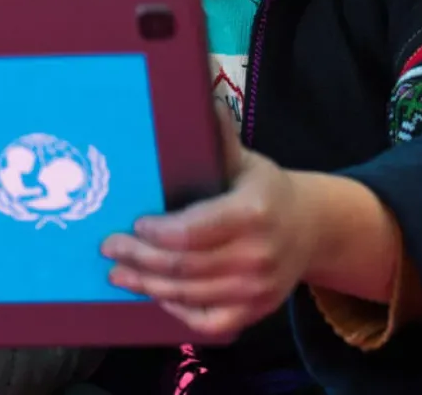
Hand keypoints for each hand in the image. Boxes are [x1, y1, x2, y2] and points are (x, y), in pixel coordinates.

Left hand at [102, 111, 317, 340]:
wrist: (312, 229)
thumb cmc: (267, 190)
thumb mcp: (247, 161)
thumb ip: (220, 137)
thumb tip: (202, 98)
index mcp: (252, 212)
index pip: (193, 231)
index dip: (156, 233)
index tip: (133, 222)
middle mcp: (257, 255)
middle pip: (184, 266)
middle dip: (138, 258)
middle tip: (109, 246)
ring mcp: (257, 290)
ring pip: (190, 295)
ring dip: (147, 285)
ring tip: (117, 272)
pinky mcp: (255, 312)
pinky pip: (209, 323)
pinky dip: (178, 312)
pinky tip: (156, 295)